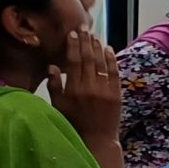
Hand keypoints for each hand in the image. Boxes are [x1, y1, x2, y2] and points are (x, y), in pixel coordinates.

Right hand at [50, 30, 122, 145]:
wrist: (96, 139)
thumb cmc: (73, 123)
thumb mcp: (58, 106)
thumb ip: (54, 86)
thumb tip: (52, 66)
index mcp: (72, 89)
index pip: (73, 61)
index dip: (73, 46)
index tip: (72, 33)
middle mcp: (89, 87)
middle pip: (88, 58)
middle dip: (85, 41)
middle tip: (84, 28)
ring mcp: (104, 90)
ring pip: (101, 63)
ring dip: (98, 47)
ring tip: (94, 35)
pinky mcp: (116, 94)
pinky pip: (114, 73)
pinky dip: (111, 59)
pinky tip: (108, 49)